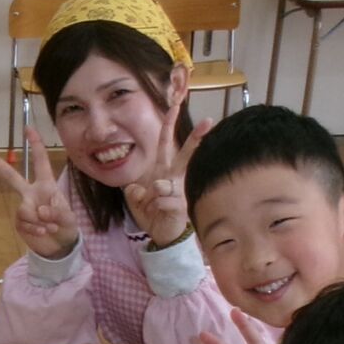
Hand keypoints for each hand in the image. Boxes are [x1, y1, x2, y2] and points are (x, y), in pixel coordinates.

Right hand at [0, 130, 79, 259]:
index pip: (40, 162)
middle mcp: (31, 193)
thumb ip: (56, 212)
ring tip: (50, 227)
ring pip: (23, 209)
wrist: (60, 247)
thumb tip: (38, 211)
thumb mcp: (68, 218)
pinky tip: (43, 233)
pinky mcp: (20, 222)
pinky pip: (23, 222)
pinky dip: (35, 229)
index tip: (28, 128)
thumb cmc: (67, 226)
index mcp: (46, 185)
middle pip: (11, 176)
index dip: (36, 145)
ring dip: (39, 221)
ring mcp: (24, 207)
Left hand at [122, 101, 213, 247]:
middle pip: (183, 155)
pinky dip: (154, 208)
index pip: (165, 145)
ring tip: (152, 208)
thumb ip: (134, 191)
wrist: (163, 237)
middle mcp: (173, 178)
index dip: (168, 127)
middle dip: (195, 138)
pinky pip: (162, 201)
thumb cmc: (152, 215)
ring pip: (162, 184)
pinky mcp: (181, 205)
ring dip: (151, 198)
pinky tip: (158, 214)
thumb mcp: (136, 201)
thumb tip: (138, 187)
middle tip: (208, 121)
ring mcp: (179, 191)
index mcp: (162, 172)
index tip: (173, 107)